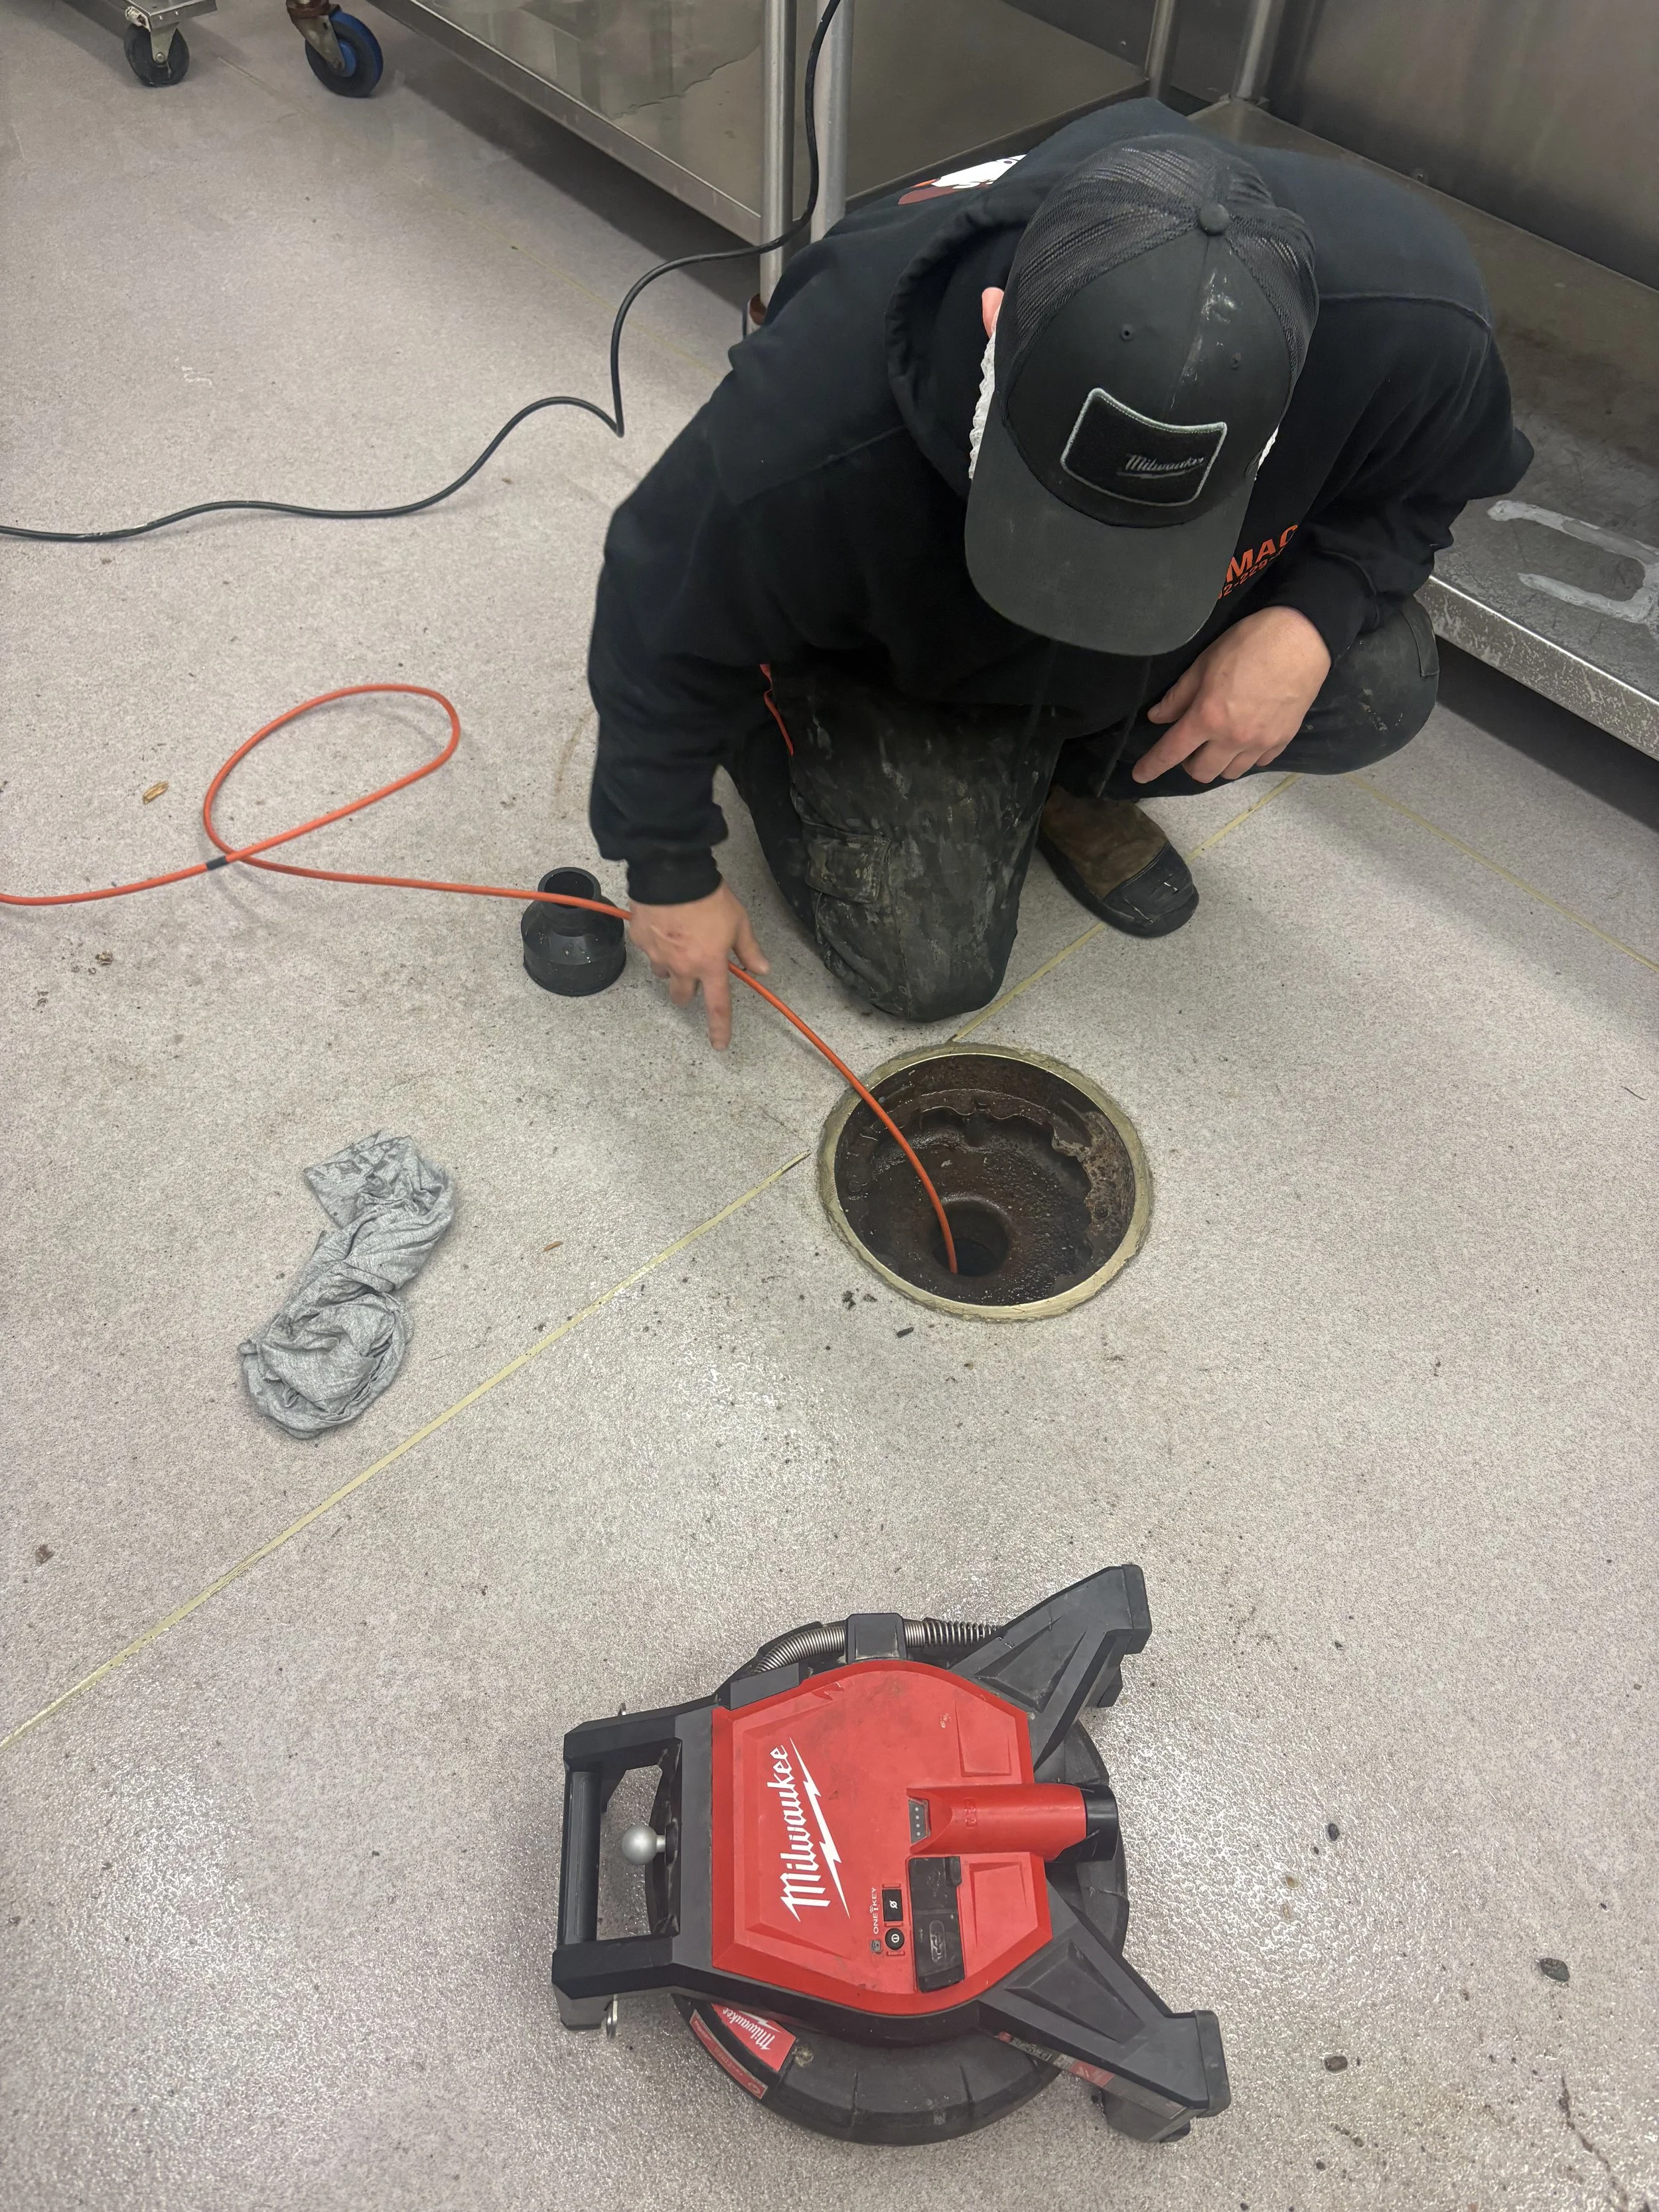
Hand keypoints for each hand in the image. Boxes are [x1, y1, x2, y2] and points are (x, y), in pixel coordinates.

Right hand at [628, 883, 767, 1050]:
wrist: (673, 872)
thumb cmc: (709, 896)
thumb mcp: (738, 921)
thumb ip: (748, 949)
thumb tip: (761, 969)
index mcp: (709, 965)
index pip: (717, 1006)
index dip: (719, 1028)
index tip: (719, 1045)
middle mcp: (682, 966)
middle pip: (682, 996)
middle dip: (688, 990)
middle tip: (694, 971)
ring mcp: (658, 955)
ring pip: (664, 973)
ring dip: (671, 965)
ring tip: (678, 940)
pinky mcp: (640, 940)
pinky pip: (649, 950)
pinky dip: (656, 943)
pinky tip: (664, 924)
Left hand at [1134, 606, 1331, 784]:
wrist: (1302, 638)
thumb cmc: (1249, 643)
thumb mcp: (1203, 664)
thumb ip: (1179, 696)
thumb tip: (1158, 717)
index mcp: (1207, 718)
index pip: (1171, 752)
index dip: (1151, 766)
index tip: (1140, 775)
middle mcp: (1232, 739)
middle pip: (1201, 773)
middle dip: (1189, 763)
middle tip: (1191, 743)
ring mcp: (1259, 743)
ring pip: (1229, 773)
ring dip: (1217, 762)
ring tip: (1218, 741)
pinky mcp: (1282, 740)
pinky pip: (1257, 763)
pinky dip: (1245, 756)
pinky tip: (1245, 737)